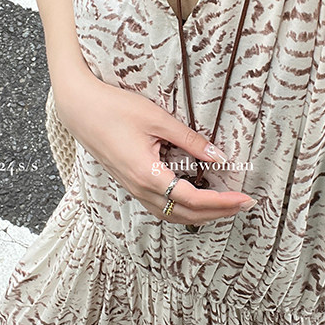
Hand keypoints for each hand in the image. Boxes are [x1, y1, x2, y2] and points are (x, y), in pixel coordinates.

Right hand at [54, 72, 255, 224]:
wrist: (80, 108)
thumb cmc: (115, 108)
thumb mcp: (158, 119)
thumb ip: (190, 140)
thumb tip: (219, 156)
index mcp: (147, 174)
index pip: (192, 199)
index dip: (222, 202)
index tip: (244, 198)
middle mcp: (139, 189)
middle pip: (185, 214)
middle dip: (218, 213)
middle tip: (244, 204)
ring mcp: (133, 189)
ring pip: (172, 215)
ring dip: (201, 215)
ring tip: (225, 205)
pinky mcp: (130, 184)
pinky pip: (161, 207)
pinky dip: (183, 209)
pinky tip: (196, 199)